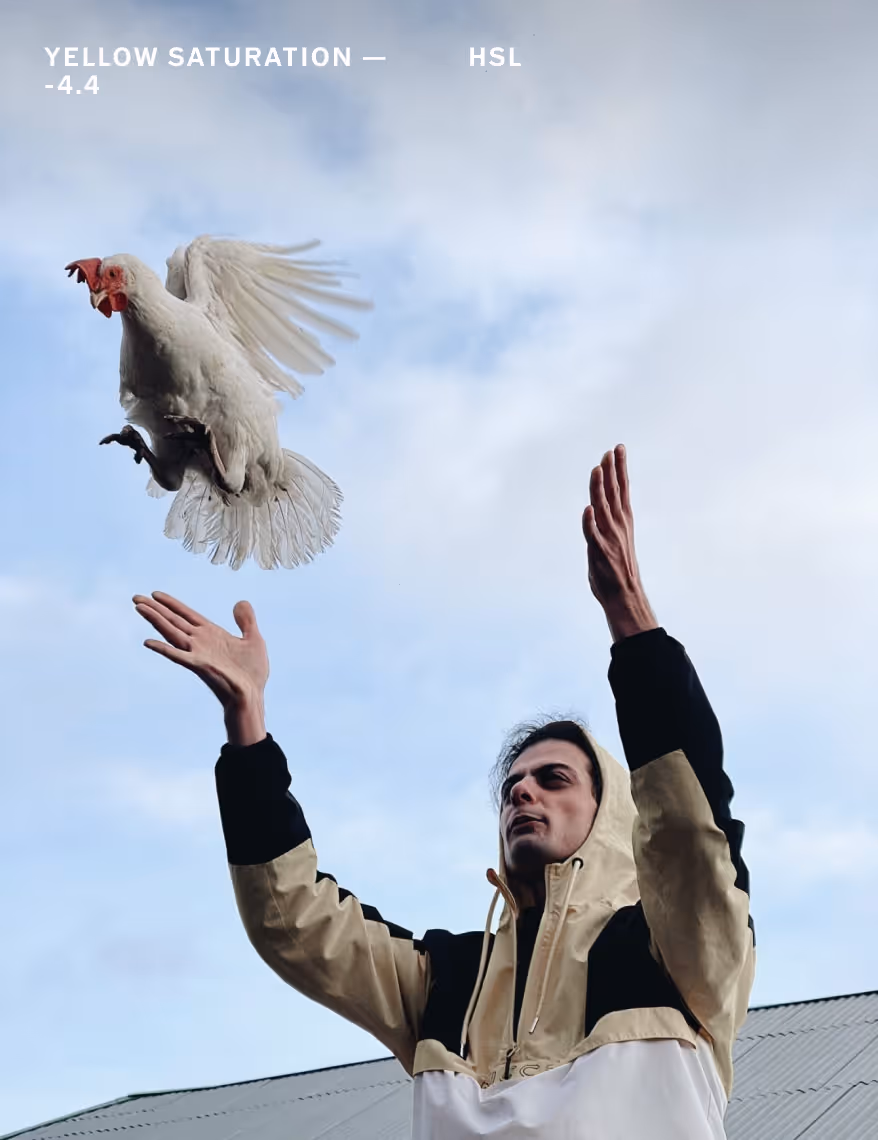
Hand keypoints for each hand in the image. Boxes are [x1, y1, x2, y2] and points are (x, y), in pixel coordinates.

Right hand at [133, 591, 268, 745]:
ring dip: (155, 620)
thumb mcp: (254, 640)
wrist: (252, 696)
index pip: (186, 614)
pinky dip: (164, 649)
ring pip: (172, 632)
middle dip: (156, 608)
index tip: (155, 594)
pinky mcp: (199, 665)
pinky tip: (149, 642)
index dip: (171, 604)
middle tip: (136, 597)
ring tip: (139, 608)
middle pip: (174, 620)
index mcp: (211, 634)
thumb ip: (246, 621)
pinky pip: (178, 656)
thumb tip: (240, 602)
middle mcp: (200, 642)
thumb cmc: (252, 673)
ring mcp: (198, 653)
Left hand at [581, 445, 657, 641]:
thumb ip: (606, 523)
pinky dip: (589, 523)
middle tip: (611, 451)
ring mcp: (609, 539)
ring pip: (602, 508)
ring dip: (599, 489)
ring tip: (598, 469)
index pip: (622, 489)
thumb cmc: (617, 571)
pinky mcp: (600, 553)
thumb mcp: (615, 540)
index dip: (620, 469)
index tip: (618, 449)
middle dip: (612, 471)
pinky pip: (592, 535)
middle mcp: (618, 527)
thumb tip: (597, 508)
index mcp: (623, 522)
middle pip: (614, 493)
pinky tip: (587, 509)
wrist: (624, 597)